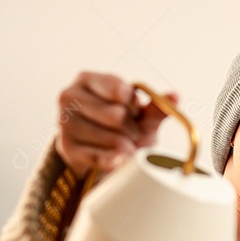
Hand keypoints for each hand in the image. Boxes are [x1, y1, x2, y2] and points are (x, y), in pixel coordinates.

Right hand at [55, 72, 173, 178]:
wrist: (98, 151)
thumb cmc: (120, 126)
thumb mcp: (141, 114)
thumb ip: (157, 105)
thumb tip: (175, 96)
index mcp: (88, 79)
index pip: (121, 91)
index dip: (134, 106)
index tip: (134, 112)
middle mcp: (70, 96)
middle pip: (117, 116)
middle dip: (132, 129)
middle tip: (131, 133)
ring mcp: (64, 122)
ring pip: (113, 139)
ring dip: (127, 147)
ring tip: (123, 145)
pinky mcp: (67, 147)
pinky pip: (102, 158)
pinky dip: (117, 161)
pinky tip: (119, 158)